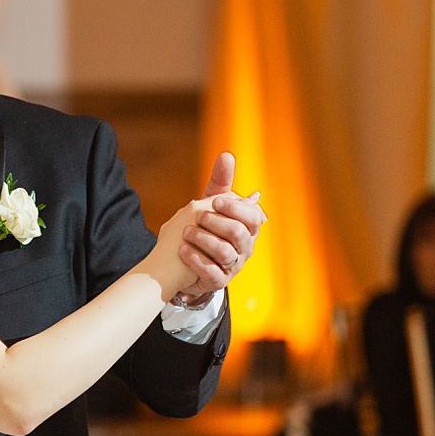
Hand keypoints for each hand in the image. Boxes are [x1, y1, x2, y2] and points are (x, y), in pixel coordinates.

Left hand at [174, 151, 265, 305]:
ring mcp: (232, 266)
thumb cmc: (206, 227)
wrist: (186, 259)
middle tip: (198, 216)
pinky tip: (182, 249)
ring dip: (204, 240)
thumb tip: (227, 155)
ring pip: (225, 253)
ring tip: (186, 232)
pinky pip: (211, 272)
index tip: (216, 201)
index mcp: (247, 227)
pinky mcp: (218, 281)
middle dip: (218, 223)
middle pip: (239, 234)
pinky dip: (196, 259)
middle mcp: (244, 248)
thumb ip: (220, 182)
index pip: (252, 217)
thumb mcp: (211, 204)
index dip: (235, 208)